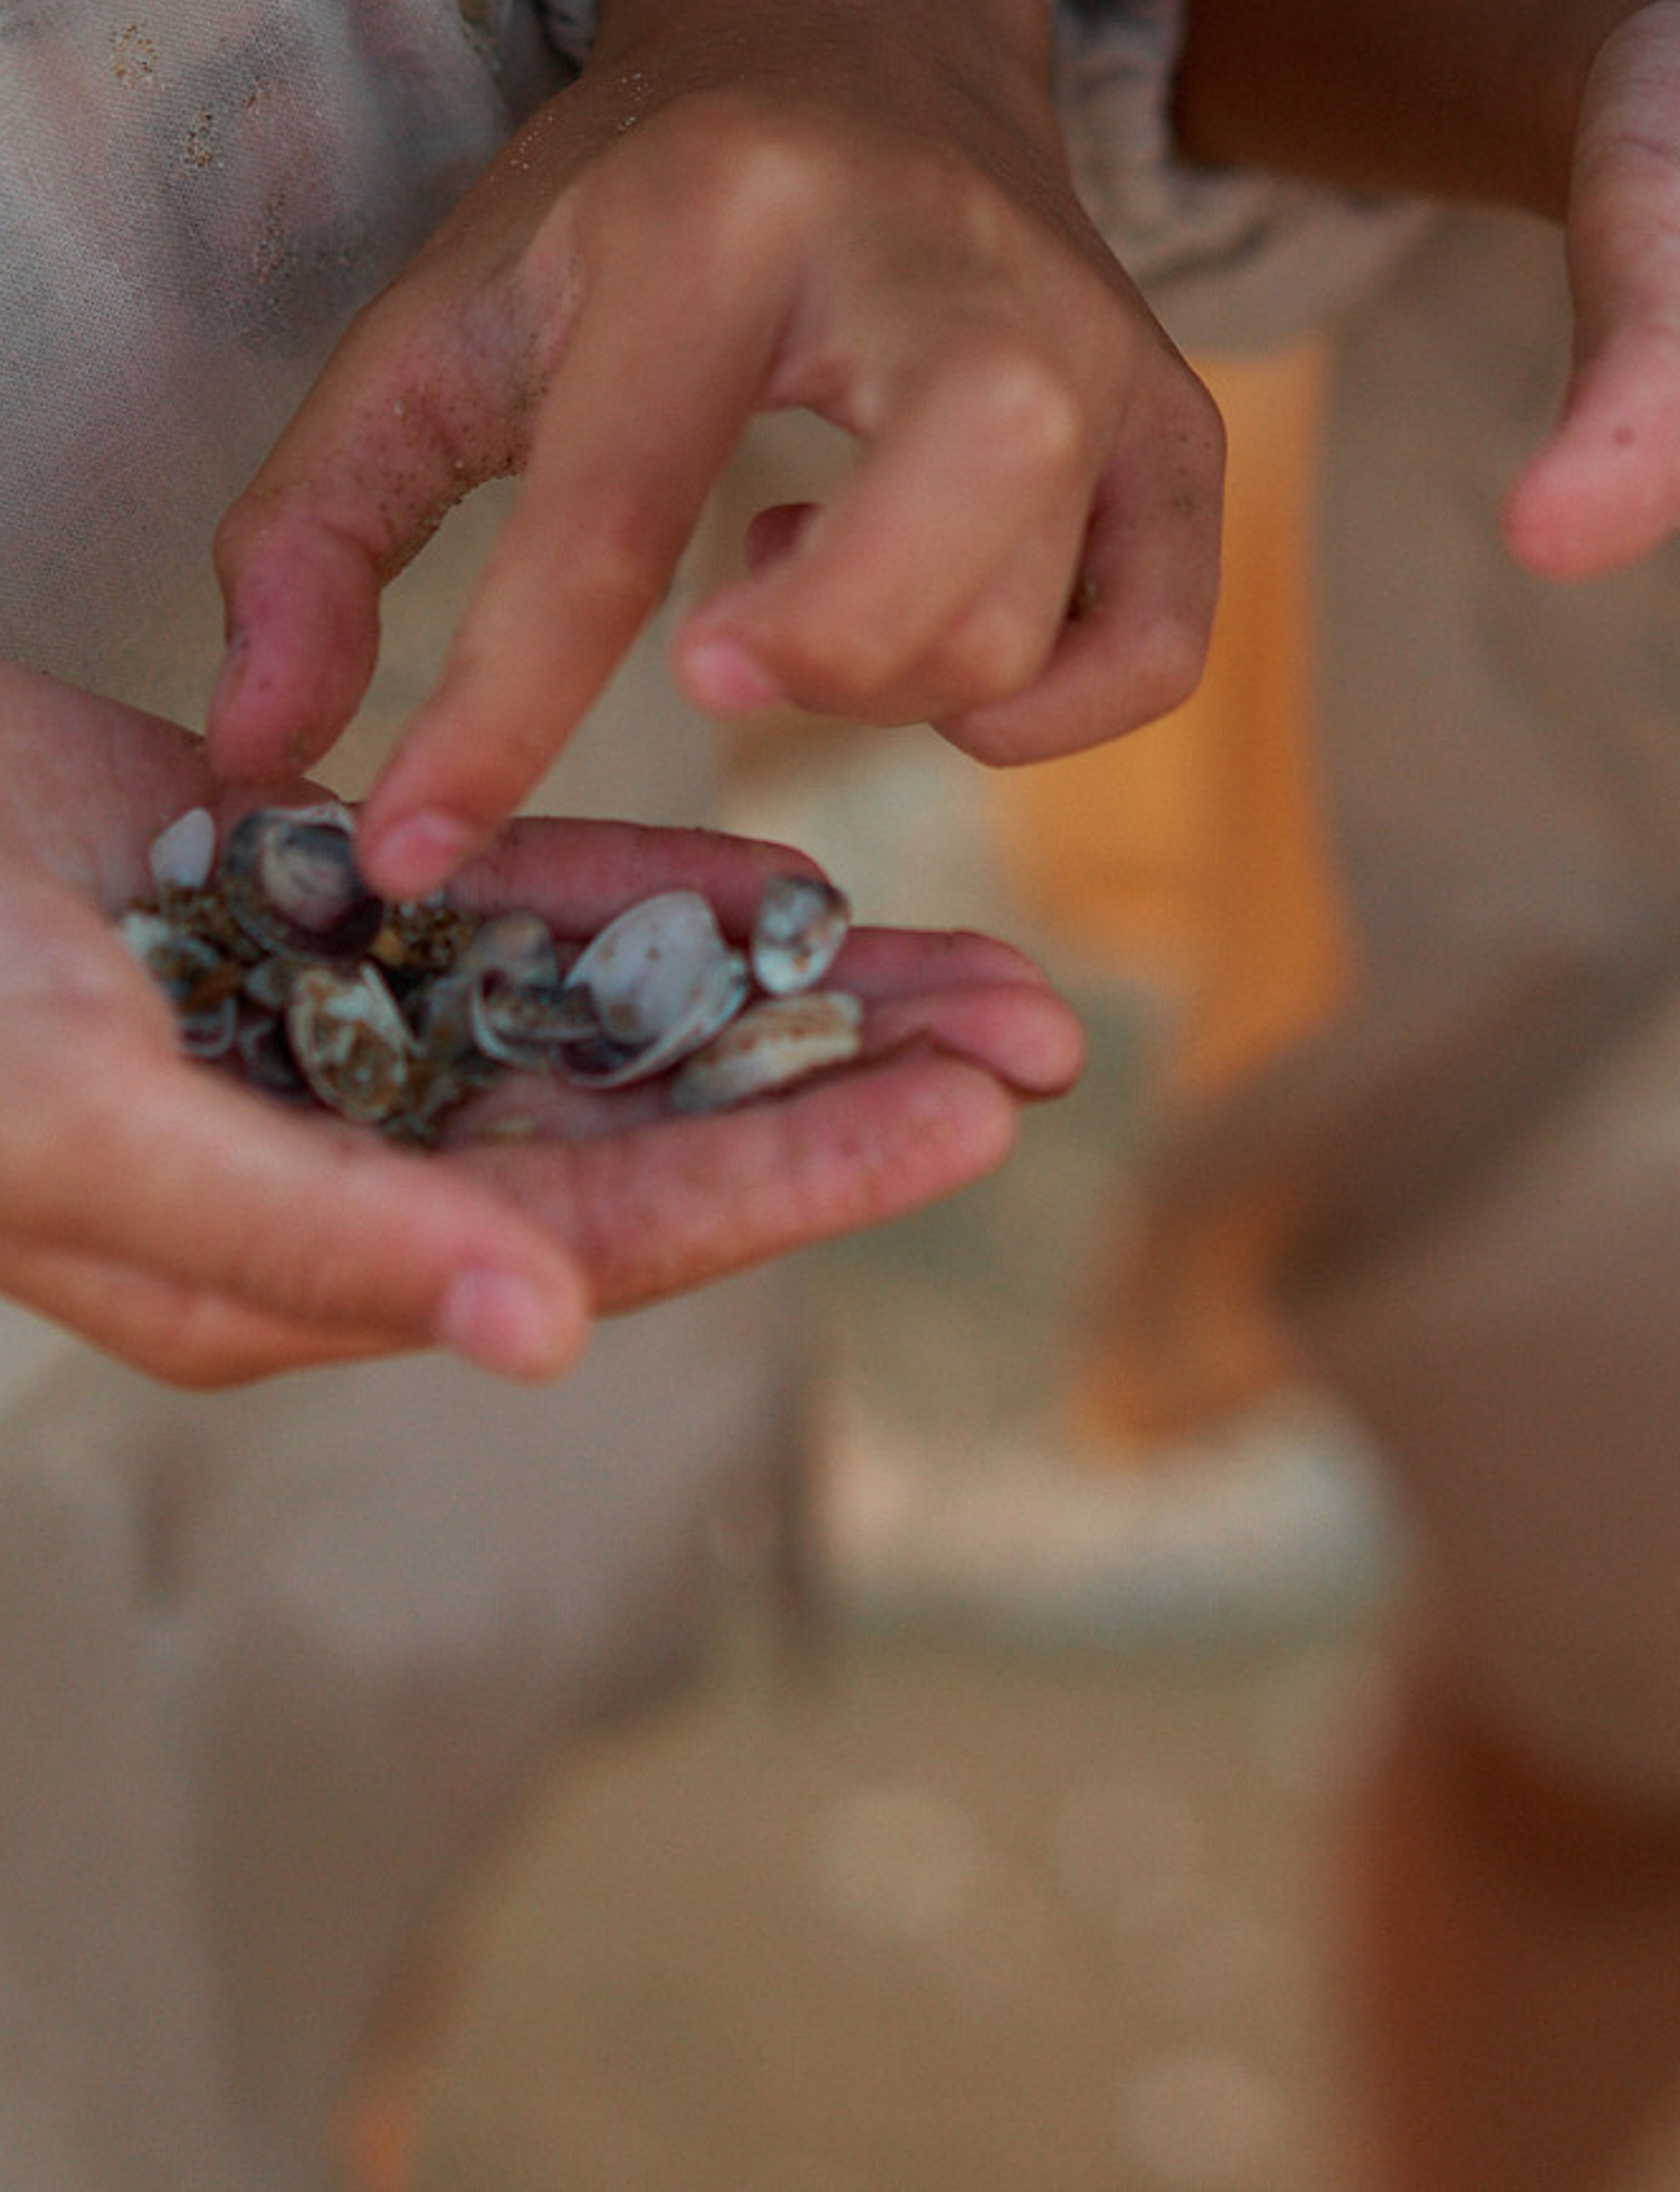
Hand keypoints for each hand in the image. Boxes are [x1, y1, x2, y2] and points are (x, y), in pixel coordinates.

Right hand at [0, 661, 1079, 1386]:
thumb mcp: (92, 1141)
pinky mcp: (326, 904)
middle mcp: (352, 1162)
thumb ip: (319, 1241)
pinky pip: (522, 904)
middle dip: (850, 1081)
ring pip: (617, 1014)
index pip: (608, 1231)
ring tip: (979, 960)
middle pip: (656, 1125)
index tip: (969, 1119)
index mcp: (307, 1267)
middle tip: (1045, 1031)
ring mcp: (344, 1029)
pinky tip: (793, 882)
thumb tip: (549, 1337)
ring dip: (791, 984)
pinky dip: (649, 893)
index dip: (797, 1174)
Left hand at [208, 0, 1221, 896]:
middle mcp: (941, 266)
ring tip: (799, 578)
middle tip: (710, 654)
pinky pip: (1154, 647)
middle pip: (925, 562)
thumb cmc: (636, 204)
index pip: (610, 518)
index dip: (499, 717)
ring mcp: (1092, 342)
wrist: (861, 39)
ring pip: (1024, 619)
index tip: (412, 852)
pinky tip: (941, 632)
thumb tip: (263, 754)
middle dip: (804, 666)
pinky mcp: (1178, 417)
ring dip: (884, 675)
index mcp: (721, 220)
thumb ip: (323, 526)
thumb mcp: (447, 316)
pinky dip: (1044, 707)